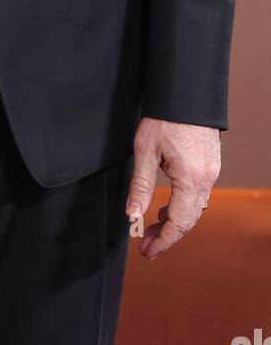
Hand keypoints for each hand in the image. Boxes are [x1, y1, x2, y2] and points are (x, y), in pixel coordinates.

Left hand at [127, 116, 219, 258]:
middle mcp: (206, 179)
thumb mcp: (145, 151)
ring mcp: (212, 172)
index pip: (179, 222)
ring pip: (195, 208)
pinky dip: (183, 205)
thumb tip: (133, 215)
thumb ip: (141, 185)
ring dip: (175, 220)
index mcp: (190, 179)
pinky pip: (199, 195)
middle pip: (189, 220)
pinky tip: (167, 206)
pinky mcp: (210, 165)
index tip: (147, 251)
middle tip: (147, 244)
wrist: (185, 93)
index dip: (163, 240)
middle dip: (168, 235)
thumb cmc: (164, 118)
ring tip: (153, 227)